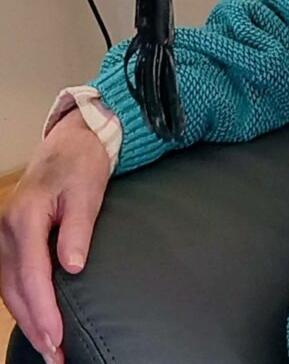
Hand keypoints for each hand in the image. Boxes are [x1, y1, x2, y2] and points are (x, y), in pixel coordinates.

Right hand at [0, 111, 110, 363]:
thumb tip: (72, 268)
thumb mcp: (87, 191)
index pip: (32, 275)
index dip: (44, 310)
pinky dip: (24, 301)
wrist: (74, 140)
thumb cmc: (83, 164)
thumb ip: (78, 229)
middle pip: (15, 289)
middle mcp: (7, 230)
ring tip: (49, 347)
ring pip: (10, 288)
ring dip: (28, 319)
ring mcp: (5, 235)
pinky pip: (13, 278)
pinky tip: (38, 319)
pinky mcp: (12, 238)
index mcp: (25, 218)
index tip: (58, 338)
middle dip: (34, 325)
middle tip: (56, 355)